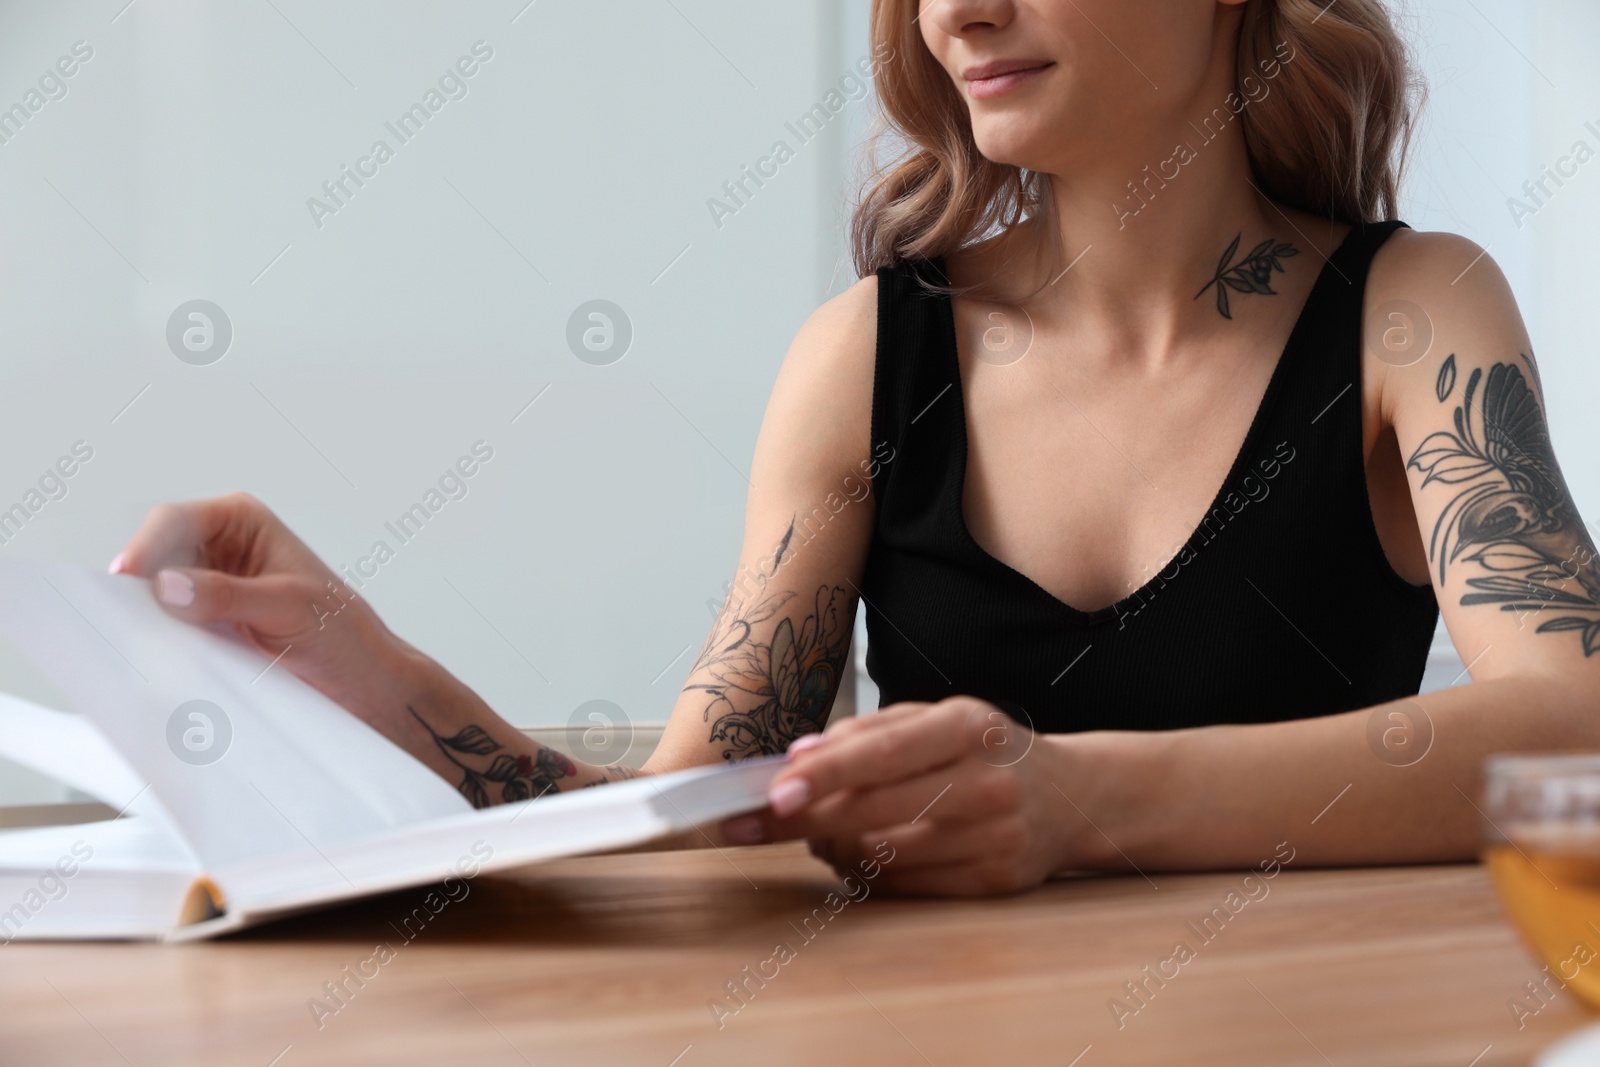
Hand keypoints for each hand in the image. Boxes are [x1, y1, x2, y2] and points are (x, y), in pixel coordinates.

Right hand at [109, 491, 421, 728]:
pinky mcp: (205, 619)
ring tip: (145, 635)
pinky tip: (161, 649)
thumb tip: (168, 586)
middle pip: (156, 553)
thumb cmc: (341, 630)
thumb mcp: (288, 607)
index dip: (146, 547)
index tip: (128, 578)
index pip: (176, 521)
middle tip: (126, 614)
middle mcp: (220, 544)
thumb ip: (228, 595)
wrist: (359, 676)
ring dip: (148, 611)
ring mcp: (209, 582)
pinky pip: (167, 621)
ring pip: (156, 590)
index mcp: (243, 520)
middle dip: (142, 581)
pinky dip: (160, 634)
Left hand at [722, 697, 1074, 895]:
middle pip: (878, 809)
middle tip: (757, 824)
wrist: (1073, 797)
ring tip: (815, 834)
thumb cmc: (984, 751)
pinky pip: (907, 885)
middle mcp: (987, 781)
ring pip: (886, 855)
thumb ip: (867, 732)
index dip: (826, 774)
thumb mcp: (936, 719)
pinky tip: (852, 856)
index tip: (775, 791)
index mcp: (968, 726)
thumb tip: (797, 757)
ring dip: (831, 849)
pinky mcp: (996, 881)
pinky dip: (865, 874)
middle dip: (806, 820)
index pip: (885, 751)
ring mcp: (996, 836)